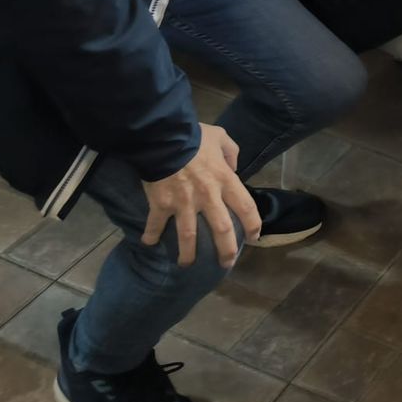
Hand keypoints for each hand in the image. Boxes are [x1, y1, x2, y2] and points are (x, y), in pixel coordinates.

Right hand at [140, 123, 259, 268]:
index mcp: (225, 180)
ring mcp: (183, 203)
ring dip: (188, 253)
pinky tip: (148, 243)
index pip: (246, 208)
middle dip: (226, 251)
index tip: (253, 238)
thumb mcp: (221, 137)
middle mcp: (208, 196)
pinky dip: (151, 235)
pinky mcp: (161, 204)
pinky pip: (155, 224)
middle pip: (222, 230)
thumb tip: (234, 167)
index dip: (253, 225)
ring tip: (187, 264)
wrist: (163, 137)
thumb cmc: (194, 137)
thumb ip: (231, 152)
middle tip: (226, 263)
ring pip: (189, 236)